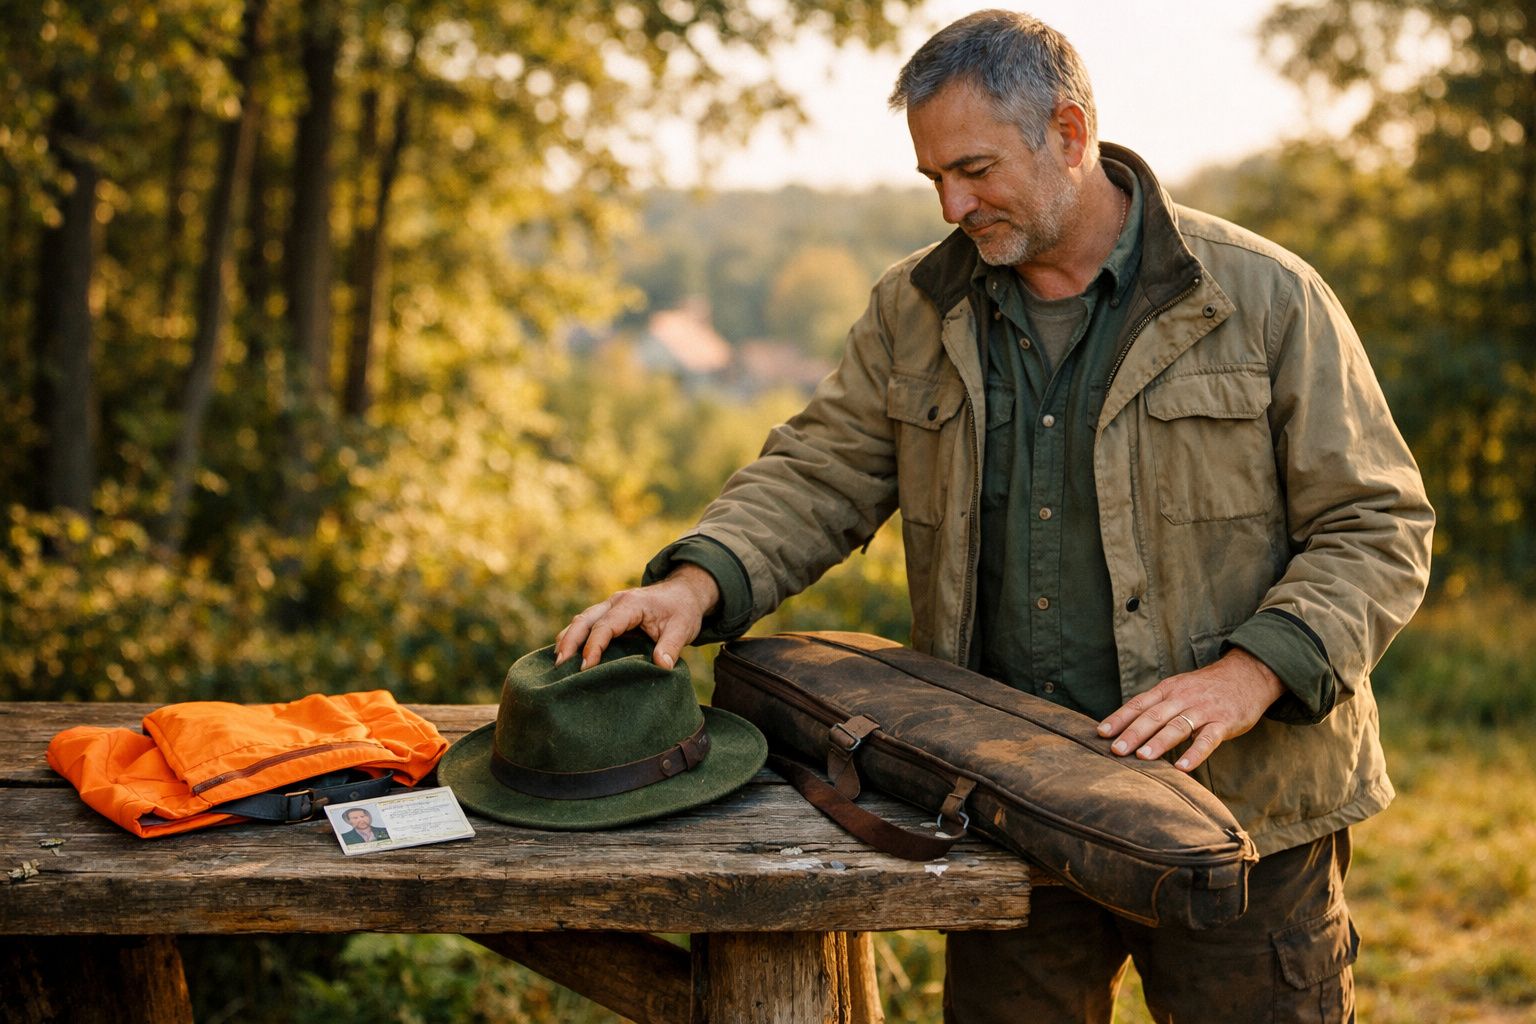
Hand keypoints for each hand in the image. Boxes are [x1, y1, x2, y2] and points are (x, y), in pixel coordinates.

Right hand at [554, 564, 720, 670]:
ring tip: (557, 664)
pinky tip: (566, 655)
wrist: (683, 593)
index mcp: (631, 604)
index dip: (594, 646)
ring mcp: (609, 606)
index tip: (586, 668)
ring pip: (581, 620)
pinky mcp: (608, 614)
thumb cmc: (682, 610)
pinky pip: (586, 624)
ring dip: (567, 639)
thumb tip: (662, 666)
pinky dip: (574, 637)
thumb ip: (671, 646)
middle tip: (560, 666)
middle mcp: (615, 602)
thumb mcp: (682, 628)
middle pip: (584, 619)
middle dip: (570, 642)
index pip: (606, 625)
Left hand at [1096, 649, 1284, 771]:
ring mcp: (1203, 710)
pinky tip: (1182, 767)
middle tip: (1116, 750)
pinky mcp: (1224, 722)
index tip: (1101, 733)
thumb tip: (1126, 727)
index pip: (1139, 704)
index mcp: (1167, 690)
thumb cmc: (1206, 688)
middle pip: (1154, 716)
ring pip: (1178, 726)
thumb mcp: (1178, 689)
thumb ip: (1156, 706)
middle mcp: (1182, 698)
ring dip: (1159, 742)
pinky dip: (1194, 753)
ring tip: (1143, 757)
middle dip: (1133, 733)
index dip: (1119, 718)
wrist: (1248, 675)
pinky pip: (1208, 739)